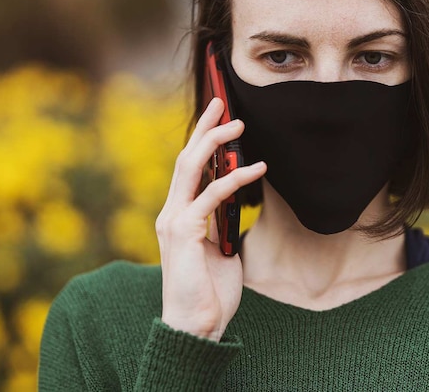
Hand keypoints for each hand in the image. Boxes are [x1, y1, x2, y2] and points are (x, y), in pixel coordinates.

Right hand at [155, 98, 265, 340]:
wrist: (197, 326)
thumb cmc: (210, 293)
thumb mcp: (220, 250)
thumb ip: (221, 225)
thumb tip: (235, 206)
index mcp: (180, 216)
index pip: (189, 169)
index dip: (201, 140)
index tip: (218, 117)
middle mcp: (172, 213)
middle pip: (186, 159)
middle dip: (204, 128)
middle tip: (223, 102)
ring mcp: (174, 221)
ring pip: (191, 168)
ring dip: (215, 142)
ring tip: (239, 125)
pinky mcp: (183, 232)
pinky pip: (211, 195)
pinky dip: (235, 179)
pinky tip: (257, 168)